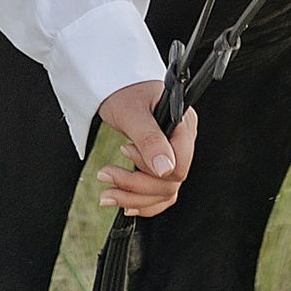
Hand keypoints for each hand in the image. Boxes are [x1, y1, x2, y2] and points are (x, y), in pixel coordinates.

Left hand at [94, 82, 196, 217]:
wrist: (116, 86)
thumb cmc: (125, 91)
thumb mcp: (132, 112)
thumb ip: (149, 139)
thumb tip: (165, 169)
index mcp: (184, 124)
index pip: (180, 164)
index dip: (154, 168)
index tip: (125, 152)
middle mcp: (183, 141)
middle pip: (170, 182)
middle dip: (135, 184)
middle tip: (105, 174)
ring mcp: (174, 155)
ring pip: (164, 192)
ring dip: (134, 198)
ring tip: (106, 194)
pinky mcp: (163, 165)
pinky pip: (160, 194)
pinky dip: (142, 202)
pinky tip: (125, 204)